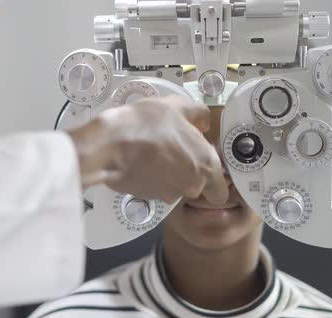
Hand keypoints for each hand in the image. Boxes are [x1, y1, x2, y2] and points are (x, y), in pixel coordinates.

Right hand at [68, 96, 228, 204]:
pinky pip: (156, 189)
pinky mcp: (148, 197)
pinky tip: (142, 160)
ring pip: (176, 189)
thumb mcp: (177, 106)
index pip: (220, 192)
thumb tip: (203, 123)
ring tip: (155, 153)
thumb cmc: (148, 124)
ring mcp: (168, 194)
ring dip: (170, 175)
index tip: (202, 165)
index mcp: (206, 165)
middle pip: (197, 188)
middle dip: (189, 174)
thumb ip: (198, 114)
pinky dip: (152, 178)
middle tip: (176, 152)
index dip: (214, 181)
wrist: (111, 145)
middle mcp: (191, 185)